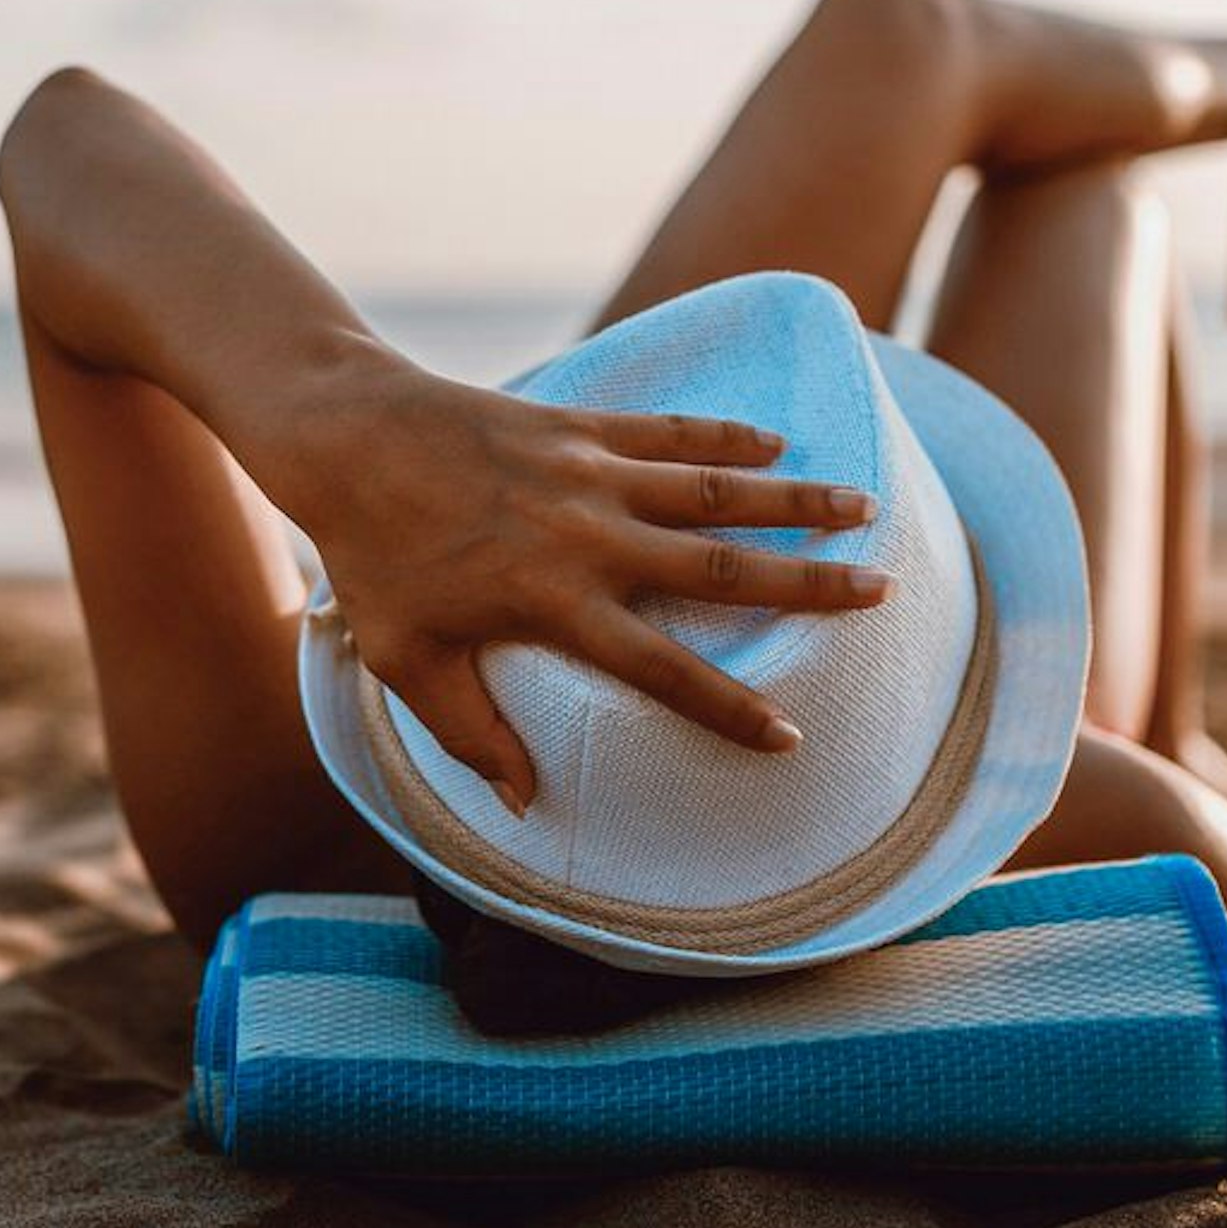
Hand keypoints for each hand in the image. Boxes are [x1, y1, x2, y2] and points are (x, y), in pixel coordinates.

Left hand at [268, 360, 886, 812]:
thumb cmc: (370, 556)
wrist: (346, 438)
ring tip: (864, 506)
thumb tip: (525, 805)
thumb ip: (470, 734)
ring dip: (794, 498)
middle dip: (808, 585)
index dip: (729, 709)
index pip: (661, 671)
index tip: (791, 736)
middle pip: (721, 569)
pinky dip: (726, 434)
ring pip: (716, 489)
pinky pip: (669, 430)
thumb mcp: (406, 661)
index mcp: (554, 605)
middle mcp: (590, 538)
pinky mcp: (579, 422)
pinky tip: (776, 442)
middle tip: (880, 592)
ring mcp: (590, 473)